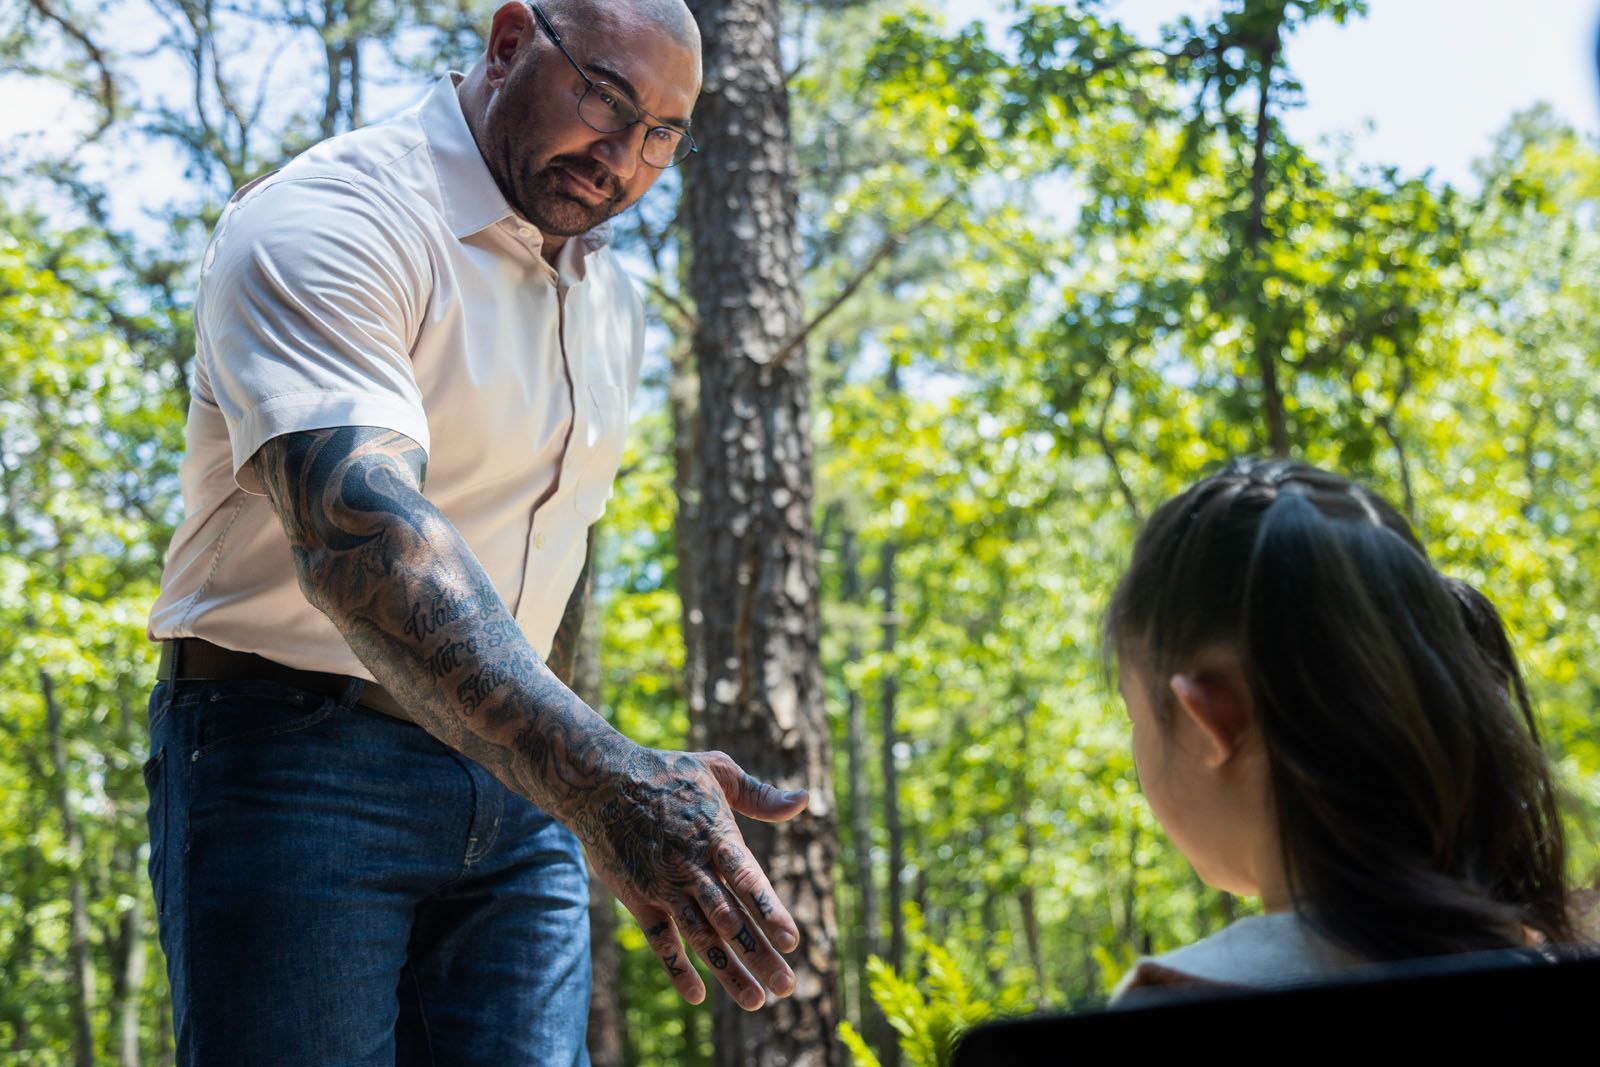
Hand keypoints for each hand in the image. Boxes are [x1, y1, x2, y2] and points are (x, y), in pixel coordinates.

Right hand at [570, 745, 809, 1009]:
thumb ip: (760, 795)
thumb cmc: (666, 772)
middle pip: (729, 919)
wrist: (599, 781)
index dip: (769, 911)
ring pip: (699, 937)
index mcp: (715, 835)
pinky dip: (676, 968)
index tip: (792, 942)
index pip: (747, 880)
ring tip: (756, 1000)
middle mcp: (690, 866)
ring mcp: (662, 885)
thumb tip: (804, 800)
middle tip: (787, 987)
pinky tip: (696, 995)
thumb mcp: (718, 770)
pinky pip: (659, 939)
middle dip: (759, 954)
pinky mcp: (637, 897)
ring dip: (728, 970)